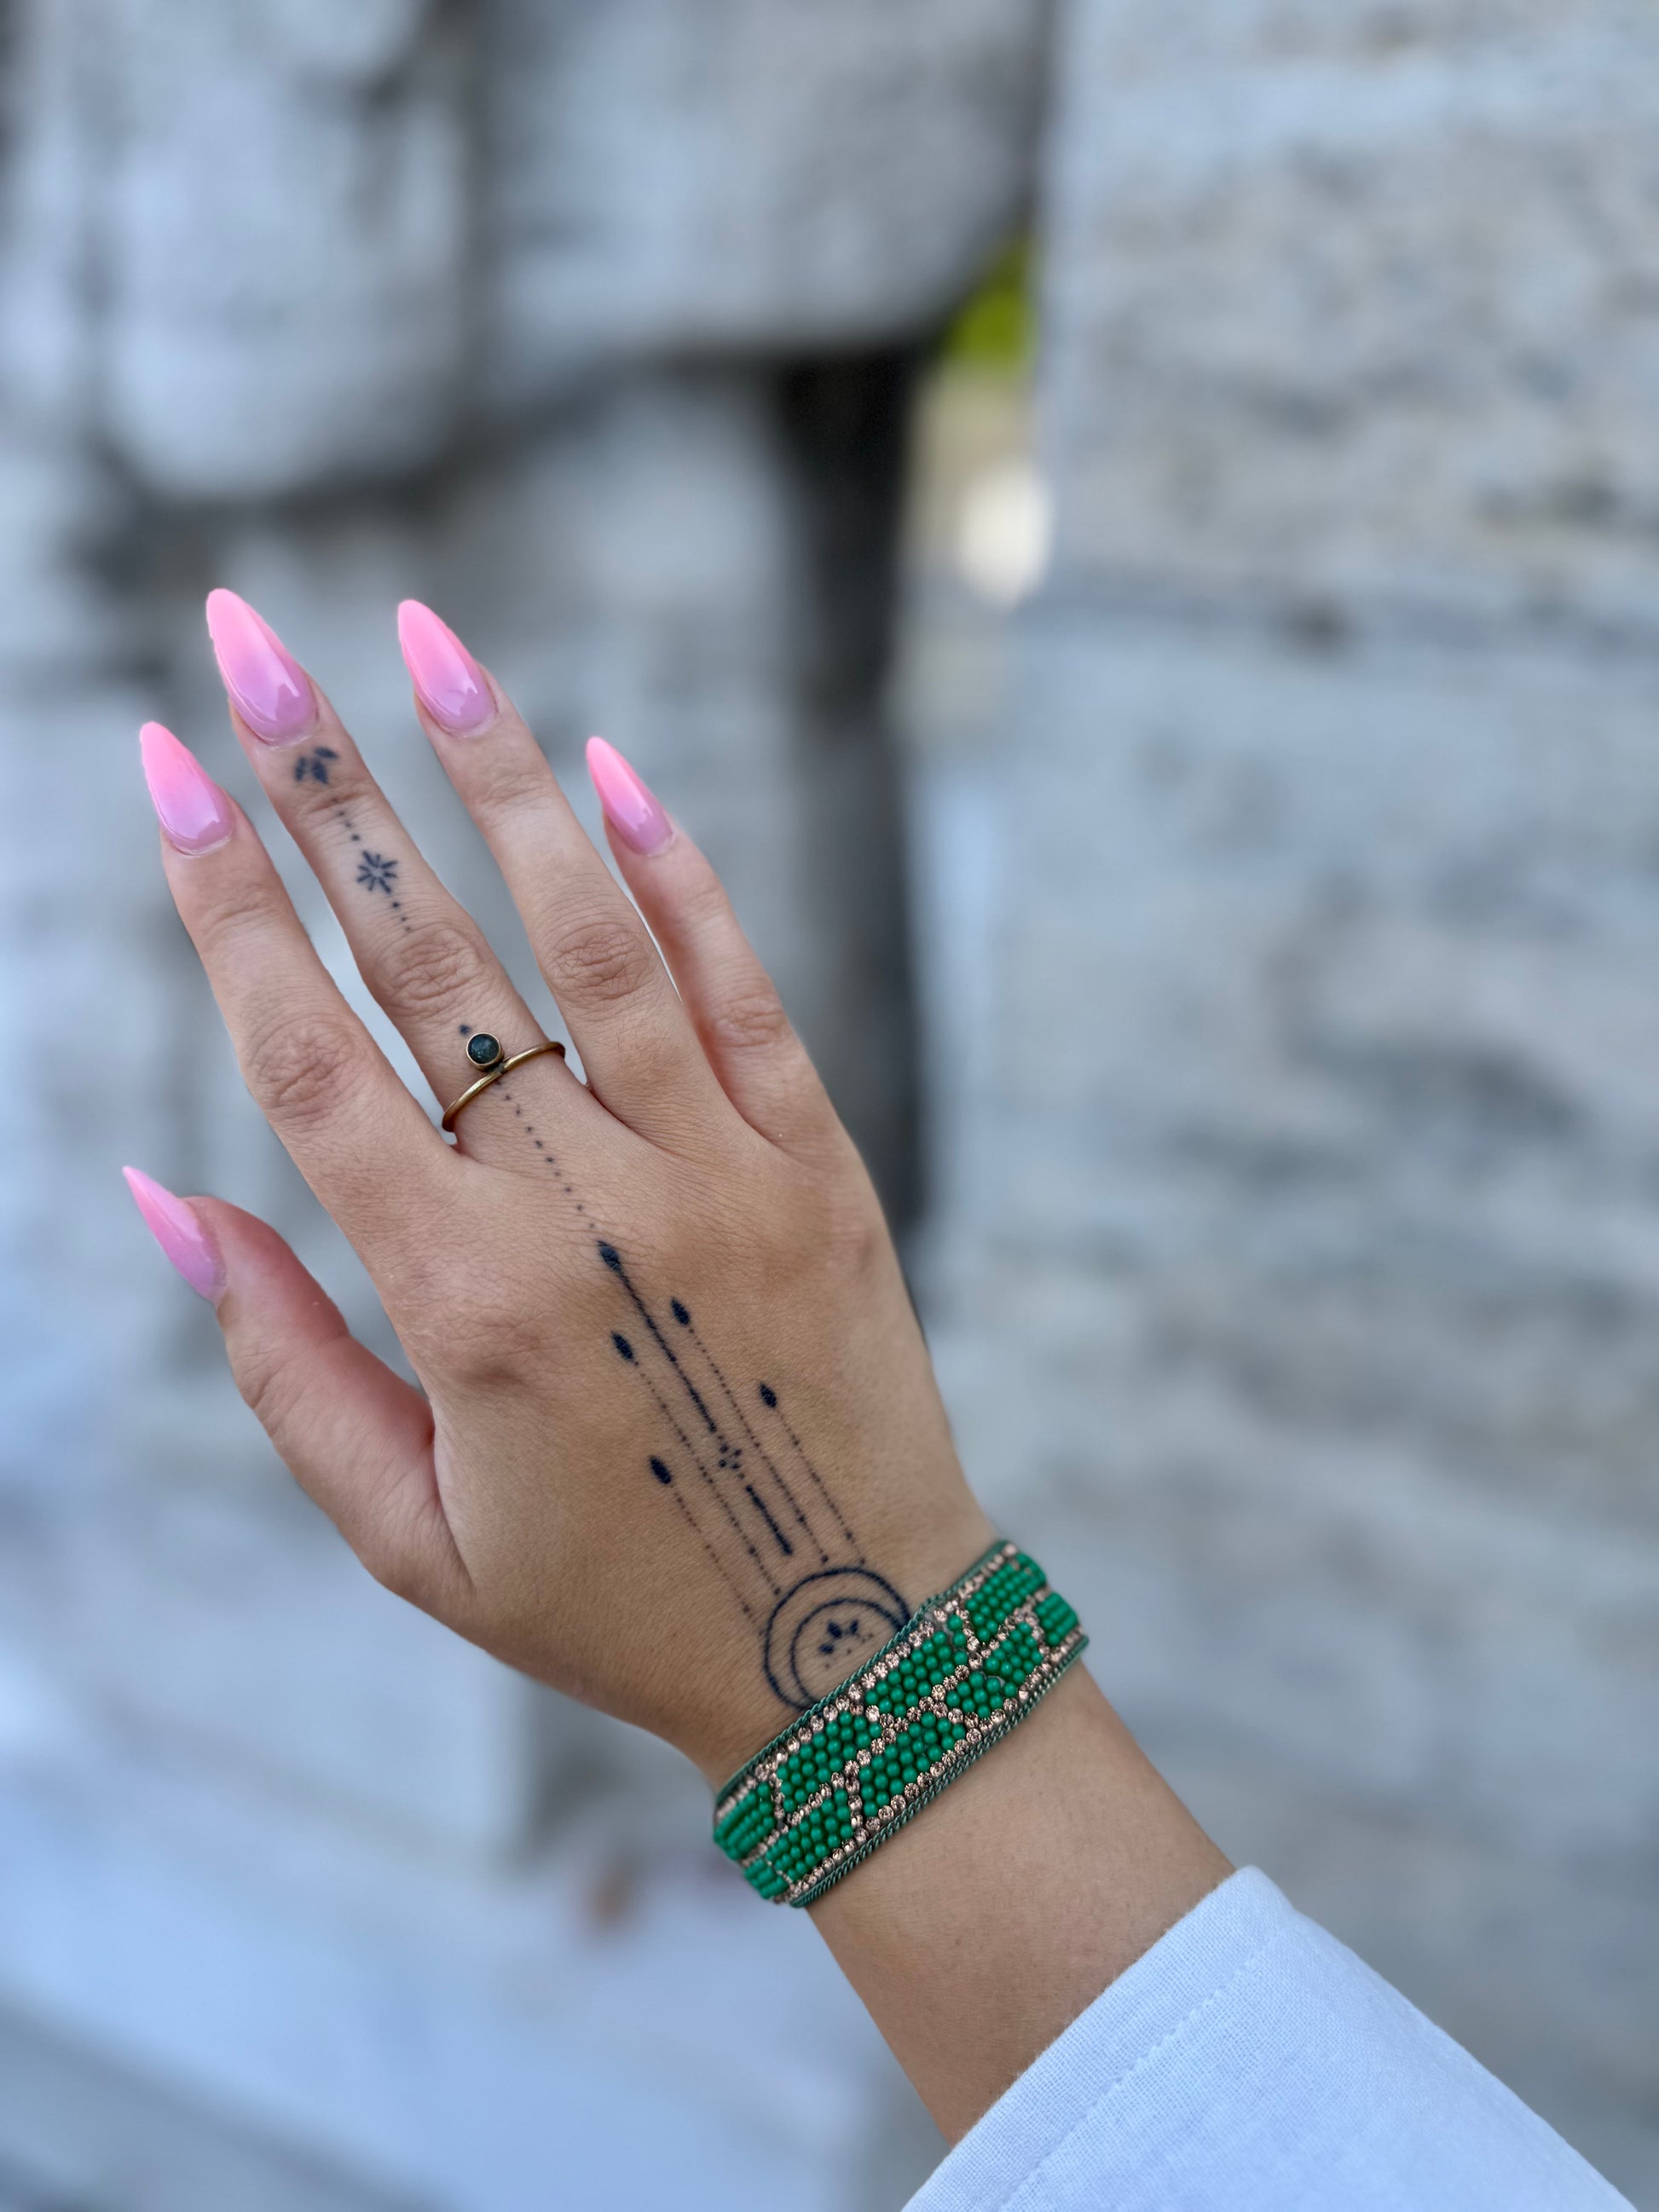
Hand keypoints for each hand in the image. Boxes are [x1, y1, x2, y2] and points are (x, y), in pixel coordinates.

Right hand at [129, 592, 992, 1782]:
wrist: (854, 1647)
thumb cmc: (610, 1601)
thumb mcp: (407, 1532)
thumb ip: (282, 1364)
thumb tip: (170, 1195)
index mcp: (465, 1306)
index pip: (312, 1065)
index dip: (224, 906)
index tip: (164, 767)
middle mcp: (591, 1213)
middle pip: (429, 966)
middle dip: (324, 791)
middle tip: (251, 640)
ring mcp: (721, 1172)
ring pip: (589, 939)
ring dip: (496, 777)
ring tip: (422, 641)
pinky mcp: (819, 1162)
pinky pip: (742, 993)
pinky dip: (676, 876)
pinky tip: (609, 766)